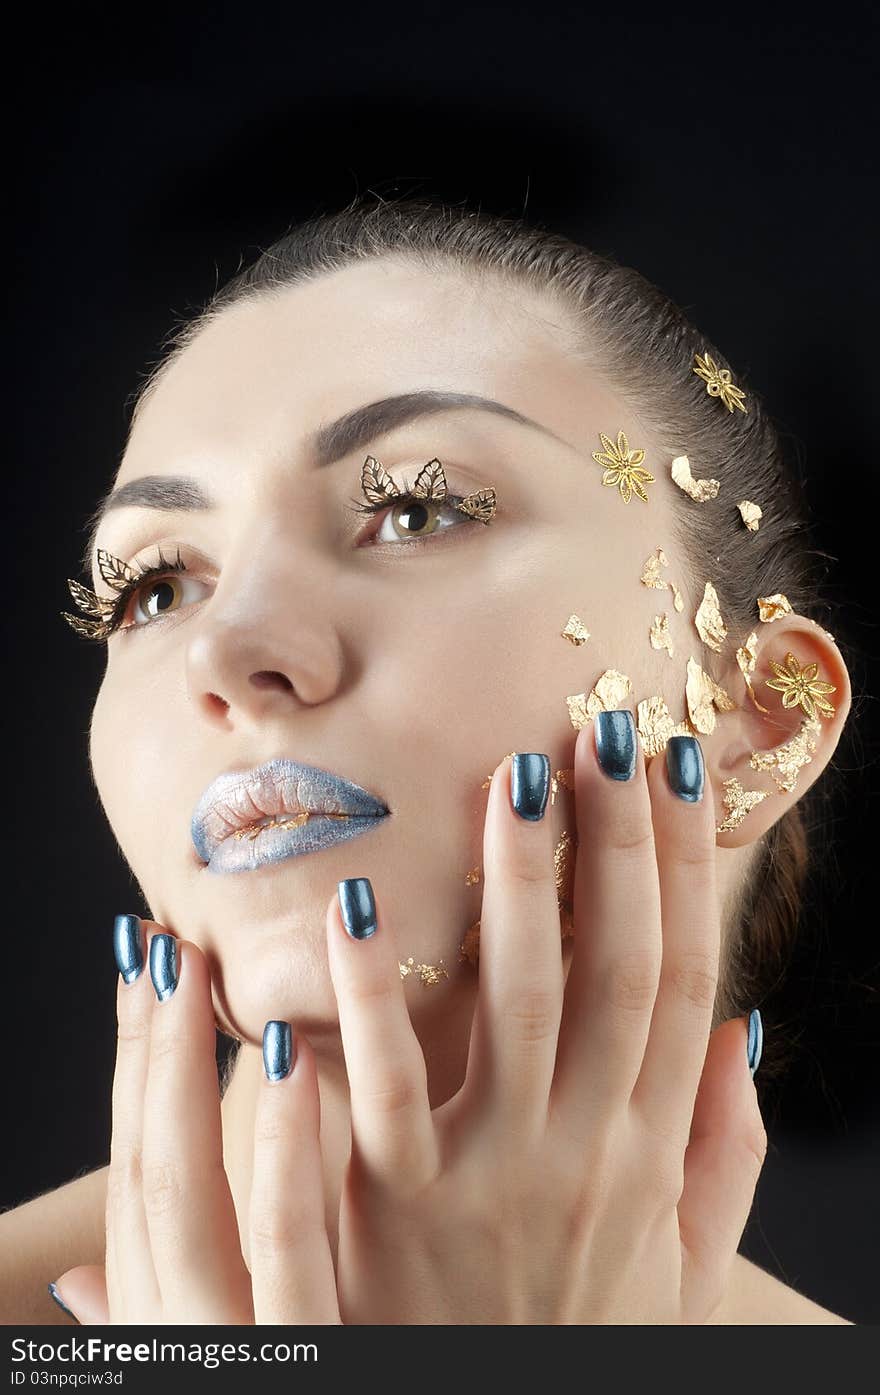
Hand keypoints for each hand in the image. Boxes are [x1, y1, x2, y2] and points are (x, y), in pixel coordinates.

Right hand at [51, 924, 338, 1324]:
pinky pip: (286, 1245)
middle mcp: (177, 1324)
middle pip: (147, 1165)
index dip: (134, 1066)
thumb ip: (150, 1305)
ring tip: (195, 964)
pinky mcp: (307, 1357)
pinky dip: (278, 1149)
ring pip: (189, 1189)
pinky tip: (289, 1052)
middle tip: (161, 938)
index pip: (138, 1171)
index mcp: (162, 1314)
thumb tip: (73, 1279)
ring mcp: (233, 1343)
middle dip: (145, 1046)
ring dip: (183, 1064)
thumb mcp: (217, 1352)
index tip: (143, 965)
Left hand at [326, 716, 766, 1323]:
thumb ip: (722, 1157)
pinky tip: (361, 904)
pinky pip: (385, 1089)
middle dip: (619, 843)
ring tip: (515, 778)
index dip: (689, 868)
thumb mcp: (681, 1266)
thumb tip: (745, 1034)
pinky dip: (372, 997)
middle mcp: (584, 1147)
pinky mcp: (396, 1211)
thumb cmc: (577, 1340)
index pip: (683, 976)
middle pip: (614, 967)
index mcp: (647, 1147)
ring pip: (518, 1004)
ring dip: (518, 887)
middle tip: (606, 731)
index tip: (682, 770)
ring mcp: (492, 1177)